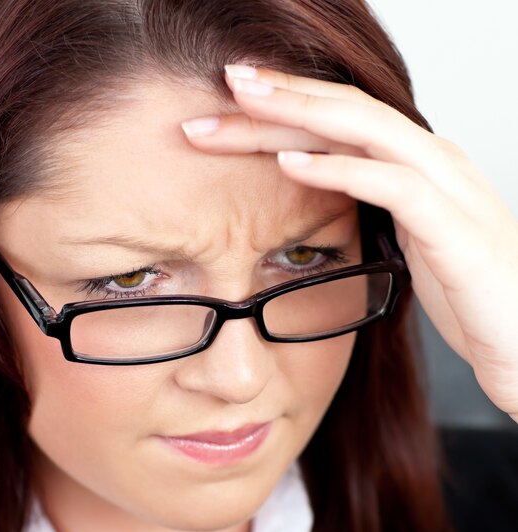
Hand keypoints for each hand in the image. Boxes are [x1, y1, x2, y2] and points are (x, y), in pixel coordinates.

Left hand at [180, 65, 517, 419]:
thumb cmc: (467, 292)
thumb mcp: (409, 238)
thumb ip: (374, 206)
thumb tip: (322, 191)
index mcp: (417, 164)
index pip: (341, 119)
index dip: (286, 104)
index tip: (229, 101)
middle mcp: (433, 162)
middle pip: (344, 110)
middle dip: (281, 92)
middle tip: (225, 80)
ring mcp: (448, 187)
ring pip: (365, 129)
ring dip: (298, 113)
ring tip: (243, 102)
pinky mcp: (454, 227)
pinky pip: (391, 186)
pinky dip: (338, 170)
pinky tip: (290, 163)